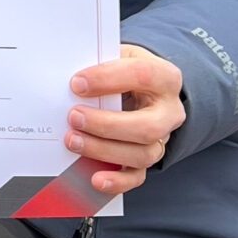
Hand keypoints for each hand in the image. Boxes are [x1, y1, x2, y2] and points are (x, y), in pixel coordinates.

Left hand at [66, 42, 184, 196]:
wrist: (144, 90)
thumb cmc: (127, 72)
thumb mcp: (120, 56)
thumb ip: (100, 62)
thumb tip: (68, 77)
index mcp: (165, 78)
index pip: (142, 76)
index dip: (108, 79)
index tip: (76, 83)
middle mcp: (170, 112)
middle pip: (147, 127)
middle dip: (106, 125)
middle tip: (73, 116)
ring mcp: (162, 138)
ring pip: (141, 154)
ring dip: (103, 150)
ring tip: (72, 140)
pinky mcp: (148, 158)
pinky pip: (137, 177)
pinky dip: (116, 181)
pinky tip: (95, 179)